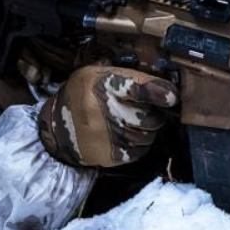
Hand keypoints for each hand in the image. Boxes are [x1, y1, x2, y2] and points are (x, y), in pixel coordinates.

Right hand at [38, 64, 177, 167]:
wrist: (57, 129)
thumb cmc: (83, 95)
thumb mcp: (96, 74)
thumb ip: (127, 75)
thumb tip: (163, 82)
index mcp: (103, 85)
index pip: (136, 88)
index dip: (157, 93)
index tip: (172, 97)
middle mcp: (107, 111)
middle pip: (151, 116)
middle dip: (152, 112)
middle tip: (139, 108)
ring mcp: (111, 136)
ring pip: (150, 133)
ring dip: (147, 128)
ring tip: (128, 121)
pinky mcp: (114, 155)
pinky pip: (142, 149)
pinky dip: (140, 142)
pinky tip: (125, 134)